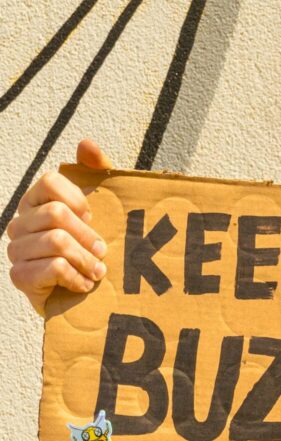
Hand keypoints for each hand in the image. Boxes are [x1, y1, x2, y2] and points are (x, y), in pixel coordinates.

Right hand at [6, 140, 112, 314]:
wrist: (87, 296)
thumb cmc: (93, 248)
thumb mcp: (104, 208)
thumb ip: (97, 173)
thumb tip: (86, 144)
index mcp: (36, 202)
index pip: (49, 182)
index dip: (77, 199)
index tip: (92, 217)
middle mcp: (20, 222)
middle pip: (55, 215)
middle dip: (87, 236)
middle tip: (103, 252)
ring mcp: (16, 250)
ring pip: (56, 242)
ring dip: (86, 260)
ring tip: (98, 272)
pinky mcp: (20, 277)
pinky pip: (52, 268)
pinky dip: (76, 277)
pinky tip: (83, 284)